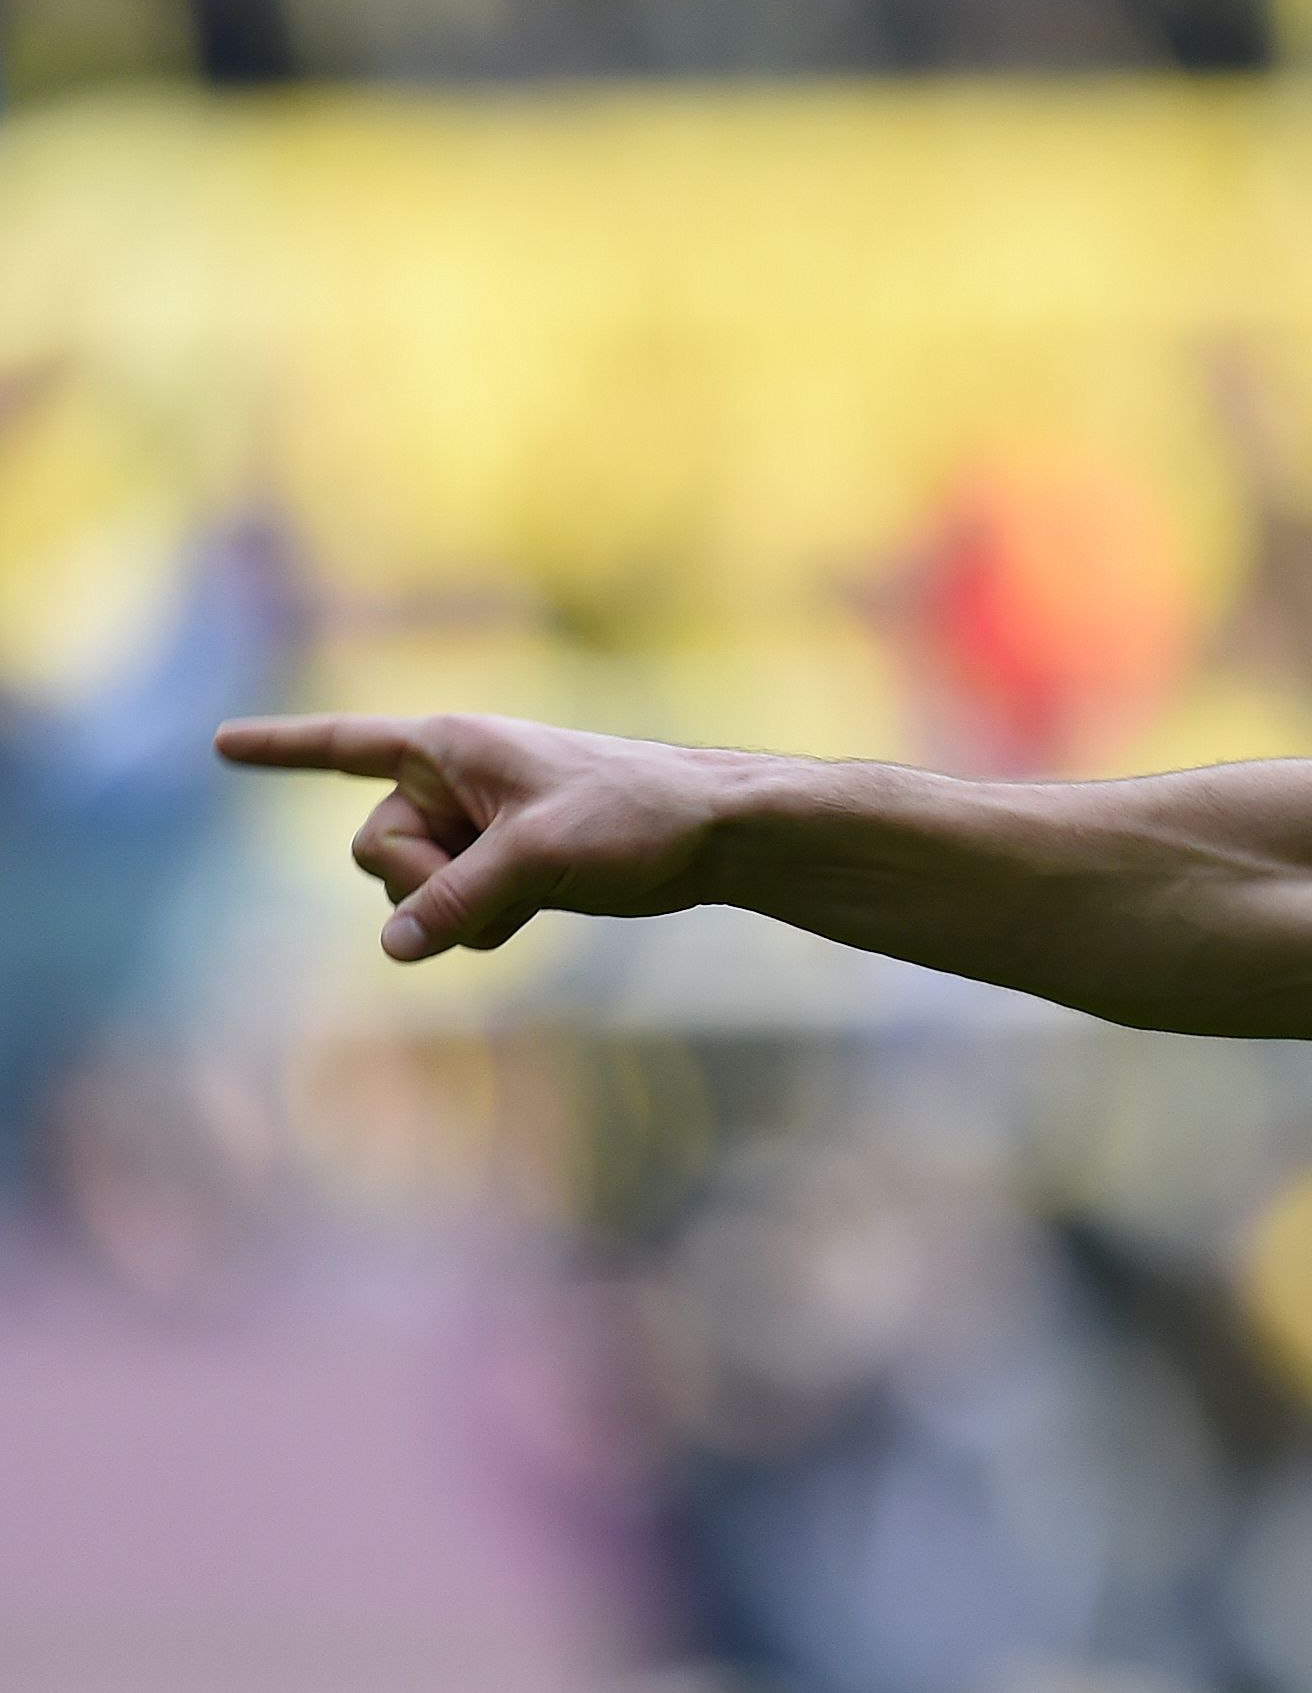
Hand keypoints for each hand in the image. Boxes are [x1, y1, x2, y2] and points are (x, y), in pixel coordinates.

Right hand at [213, 712, 730, 960]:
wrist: (712, 835)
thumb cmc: (635, 815)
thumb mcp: (540, 855)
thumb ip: (458, 899)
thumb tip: (394, 948)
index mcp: (450, 747)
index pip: (345, 746)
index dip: (281, 750)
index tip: (219, 743)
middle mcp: (452, 781)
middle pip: (375, 853)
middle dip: (424, 882)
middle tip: (502, 874)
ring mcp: (476, 827)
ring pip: (411, 893)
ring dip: (459, 910)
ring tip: (534, 887)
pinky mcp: (502, 868)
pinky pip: (450, 914)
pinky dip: (481, 925)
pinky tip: (535, 912)